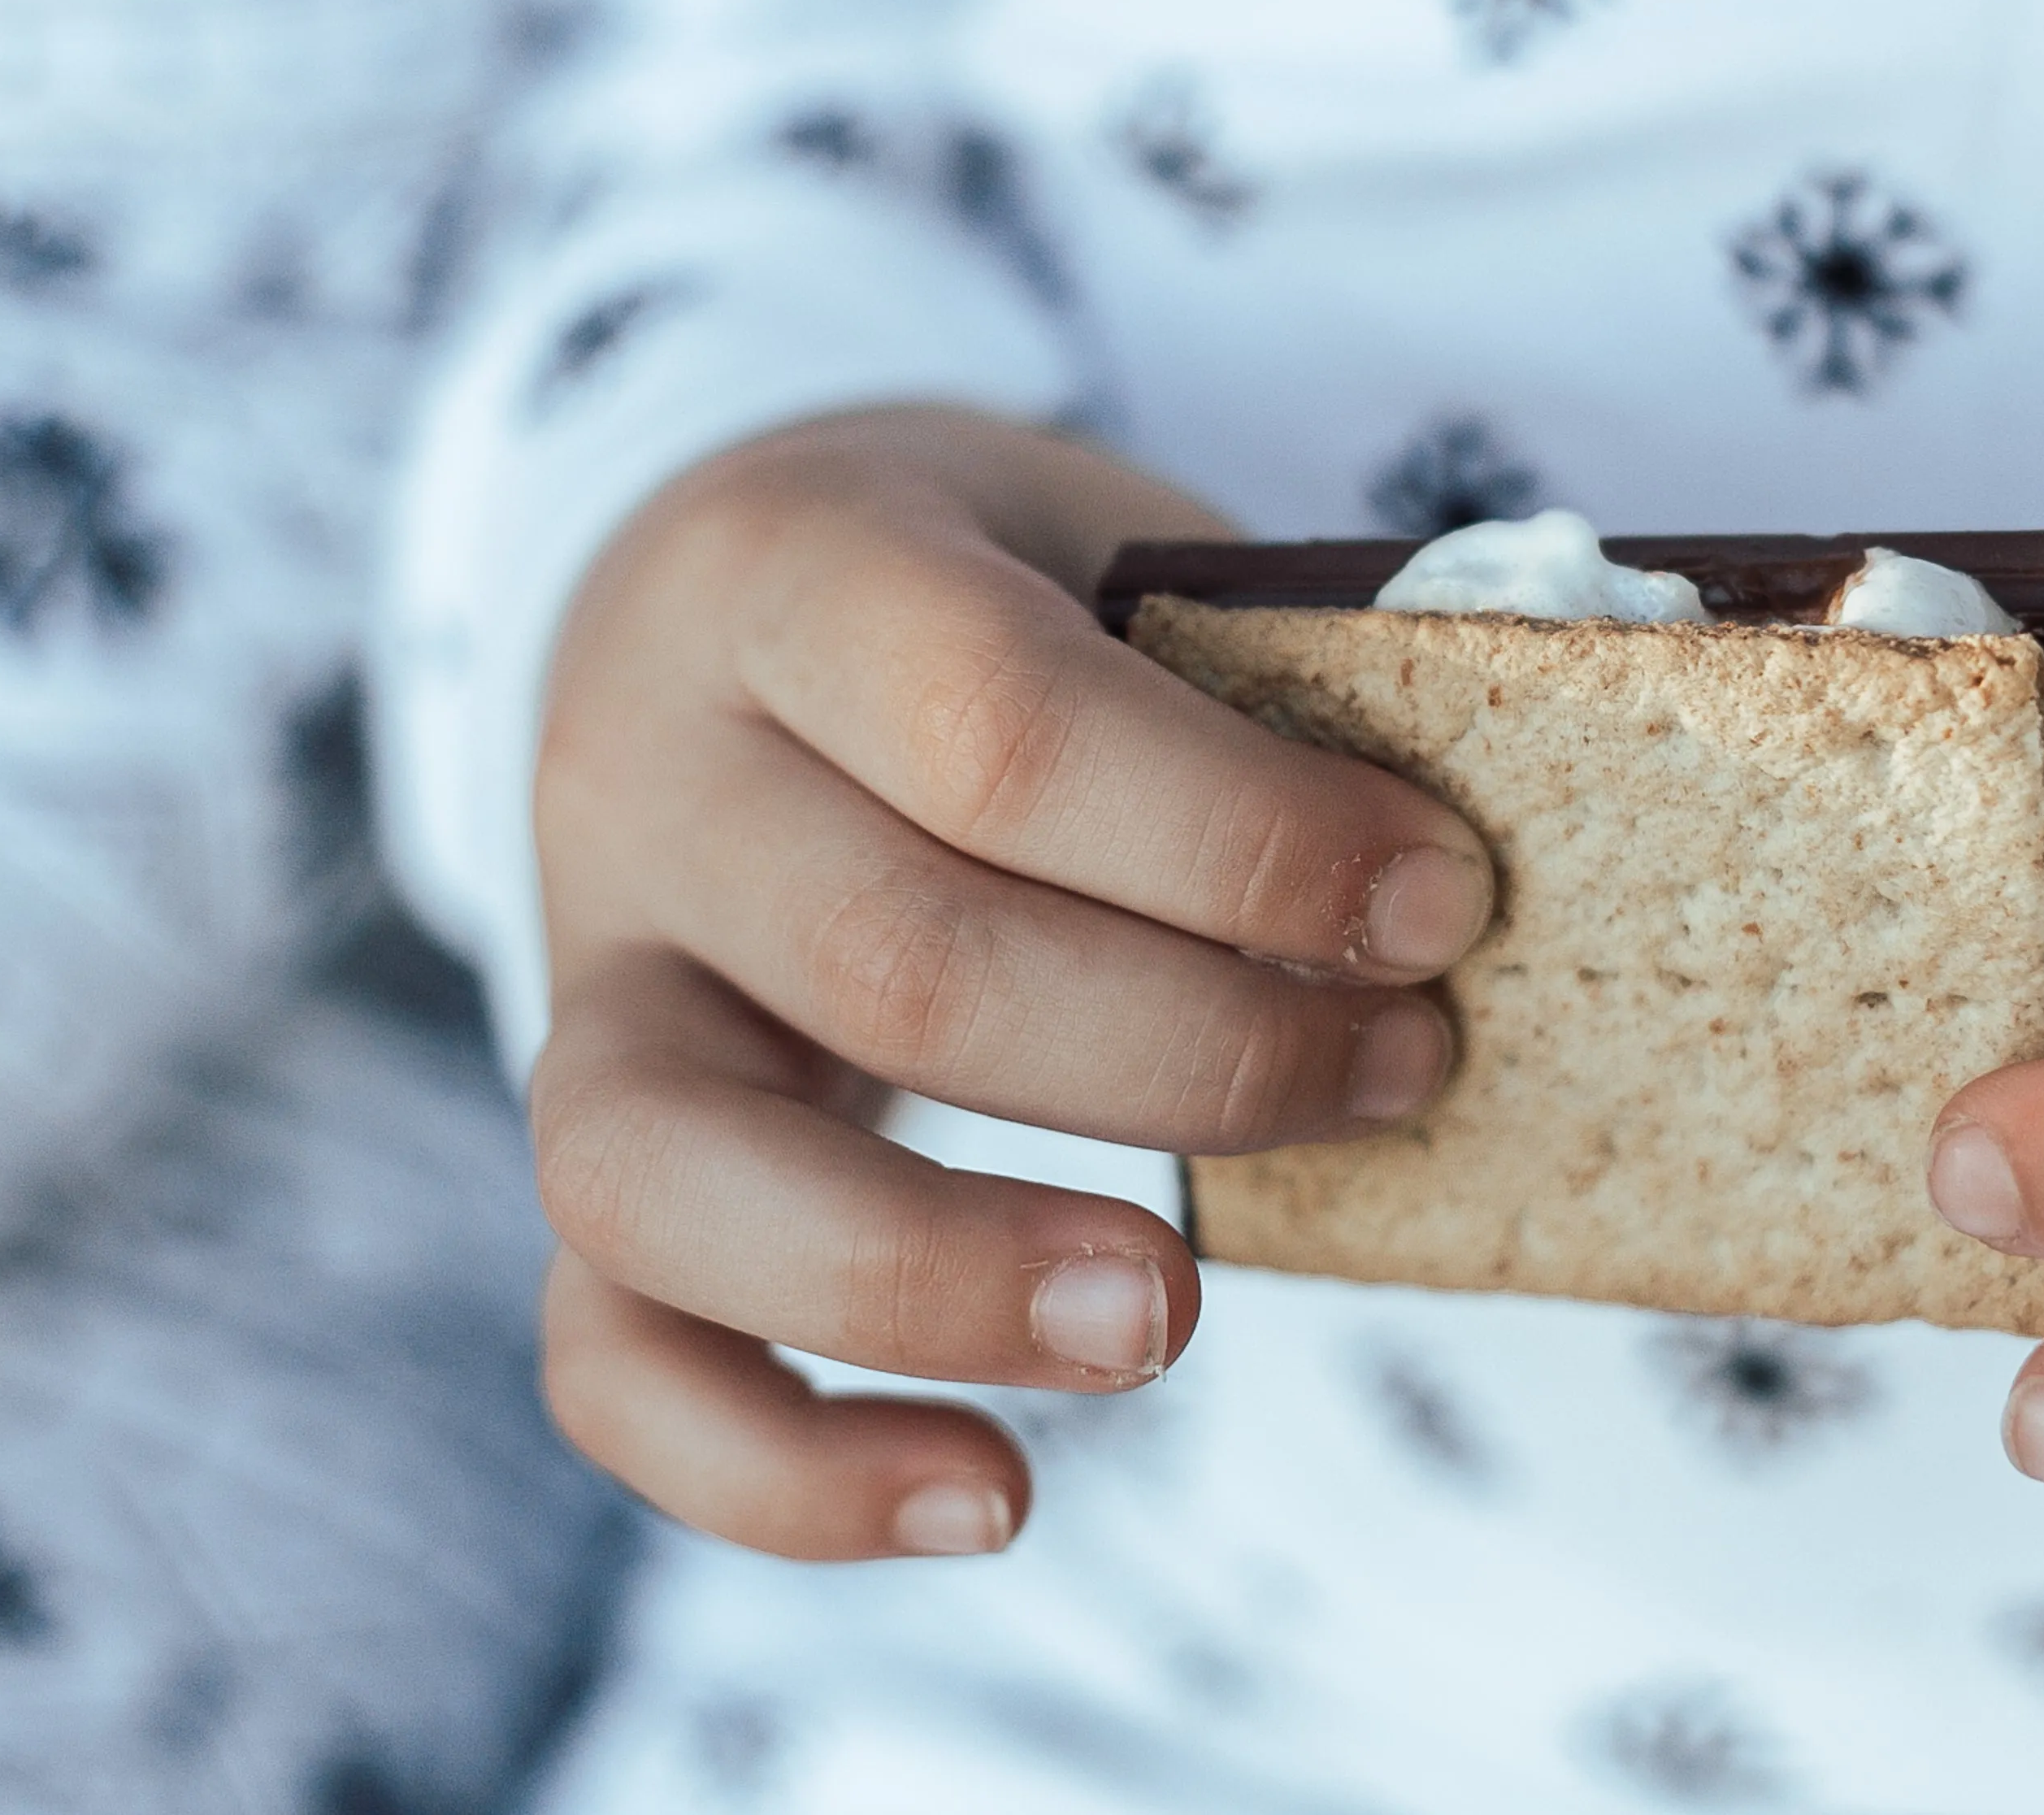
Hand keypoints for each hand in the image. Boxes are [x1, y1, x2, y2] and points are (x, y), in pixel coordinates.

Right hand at [523, 407, 1493, 1560]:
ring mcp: (584, 978)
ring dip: (949, 1277)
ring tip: (1173, 1321)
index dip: (1242, 839)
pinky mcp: (580, 1155)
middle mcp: (648, 771)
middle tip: (1401, 1074)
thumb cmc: (999, 595)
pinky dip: (779, 1471)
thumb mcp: (1114, 548)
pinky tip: (994, 1496)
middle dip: (1195, 1058)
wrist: (717, 587)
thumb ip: (1258, 678)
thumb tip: (1463, 890)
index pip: (998, 718)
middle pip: (894, 963)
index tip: (1440, 904)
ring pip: (670, 1172)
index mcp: (795, 568)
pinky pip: (606, 1361)